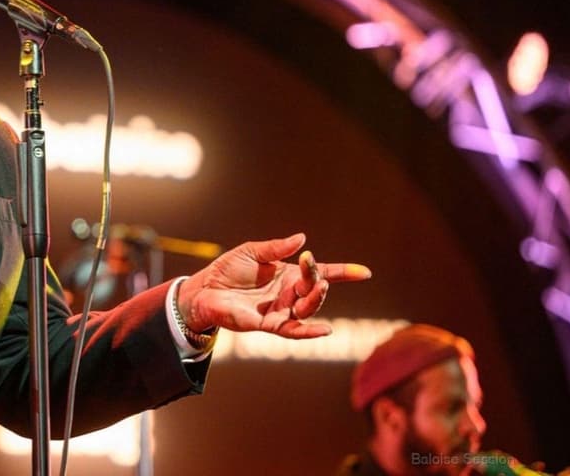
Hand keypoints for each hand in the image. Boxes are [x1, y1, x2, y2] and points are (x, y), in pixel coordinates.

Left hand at [177, 232, 370, 338]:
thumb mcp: (251, 252)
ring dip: (316, 299)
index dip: (343, 272)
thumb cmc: (228, 270)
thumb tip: (302, 239)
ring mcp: (281, 310)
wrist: (204, 290)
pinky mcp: (268, 324)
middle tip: (313, 268)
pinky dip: (308, 331)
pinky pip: (292, 330)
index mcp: (289, 274)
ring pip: (307, 308)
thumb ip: (276, 247)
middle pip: (315, 289)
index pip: (321, 273)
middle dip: (319, 279)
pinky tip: (325, 330)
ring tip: (319, 287)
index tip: (365, 272)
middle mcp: (289, 294)